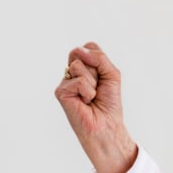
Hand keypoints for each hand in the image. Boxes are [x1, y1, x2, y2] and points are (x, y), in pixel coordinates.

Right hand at [54, 42, 136, 172]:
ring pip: (78, 65)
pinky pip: (78, 81)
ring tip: (91, 96)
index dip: (100, 60)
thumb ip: (99, 58)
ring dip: (92, 82)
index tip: (104, 77)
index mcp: (85, 67)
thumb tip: (79, 50)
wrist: (106, 125)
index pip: (89, 47)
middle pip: (81, 52)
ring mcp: (65, 81)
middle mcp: (72, 72)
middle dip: (96, 69)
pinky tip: (85, 102)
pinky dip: (87, 91)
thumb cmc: (109, 103)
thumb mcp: (112, 75)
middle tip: (97, 87)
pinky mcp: (60, 91)